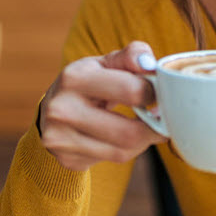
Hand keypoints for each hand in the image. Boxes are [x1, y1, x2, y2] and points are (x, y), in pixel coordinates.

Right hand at [39, 41, 167, 170]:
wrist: (52, 111)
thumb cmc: (88, 82)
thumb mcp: (105, 62)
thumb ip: (131, 56)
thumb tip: (149, 63)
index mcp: (74, 77)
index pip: (130, 90)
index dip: (153, 93)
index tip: (159, 94)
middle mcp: (62, 109)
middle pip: (128, 132)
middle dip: (153, 127)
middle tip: (163, 120)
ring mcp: (61, 138)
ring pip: (122, 151)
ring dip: (143, 141)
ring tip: (147, 128)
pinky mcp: (68, 159)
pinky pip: (112, 159)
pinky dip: (126, 150)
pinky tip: (124, 138)